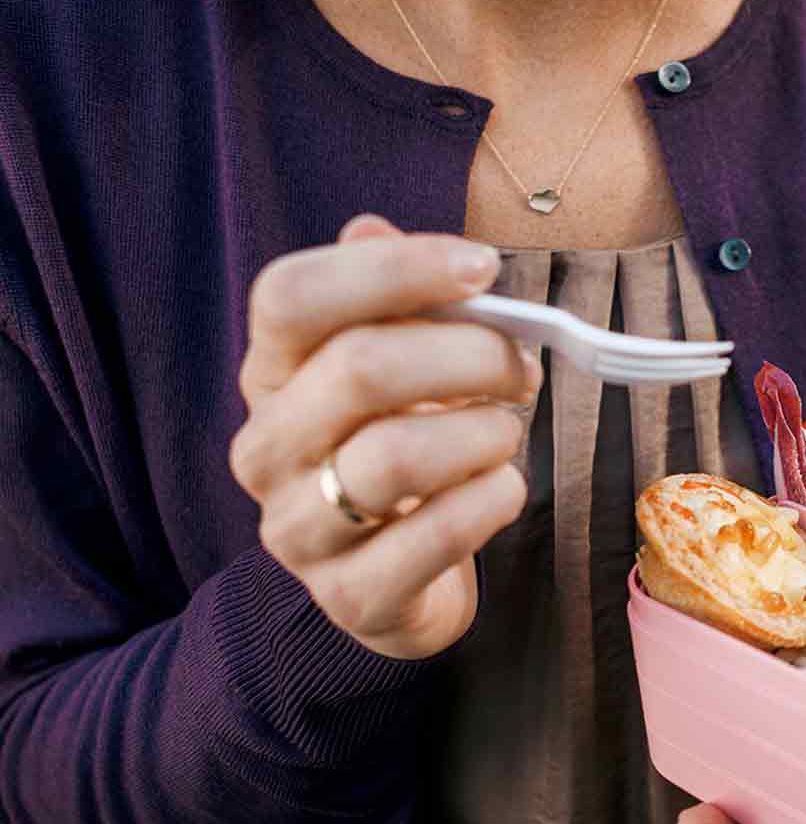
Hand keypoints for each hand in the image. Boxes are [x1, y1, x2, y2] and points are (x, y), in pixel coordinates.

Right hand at [229, 213, 542, 660]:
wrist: (395, 584)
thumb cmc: (404, 453)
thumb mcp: (394, 372)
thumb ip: (392, 302)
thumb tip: (371, 226)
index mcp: (271, 374)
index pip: (292, 293)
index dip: (394, 268)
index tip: (483, 268)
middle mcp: (266, 448)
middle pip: (360, 367)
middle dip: (470, 355)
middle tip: (522, 366)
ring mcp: (298, 529)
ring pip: (395, 456)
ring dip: (484, 432)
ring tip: (509, 432)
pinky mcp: (351, 596)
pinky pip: (435, 536)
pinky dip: (492, 501)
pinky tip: (504, 488)